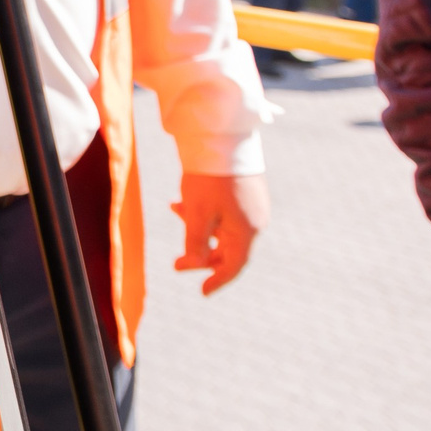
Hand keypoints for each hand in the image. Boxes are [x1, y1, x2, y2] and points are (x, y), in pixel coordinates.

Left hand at [172, 173, 269, 294]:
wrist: (223, 137)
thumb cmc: (209, 178)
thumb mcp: (197, 213)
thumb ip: (195, 243)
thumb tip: (194, 263)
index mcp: (247, 231)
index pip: (234, 265)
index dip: (217, 280)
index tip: (202, 292)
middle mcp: (254, 221)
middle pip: (228, 248)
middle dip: (201, 255)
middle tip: (177, 263)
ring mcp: (252, 205)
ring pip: (223, 228)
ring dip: (199, 228)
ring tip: (175, 211)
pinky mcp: (246, 191)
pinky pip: (224, 212)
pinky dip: (204, 214)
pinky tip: (181, 202)